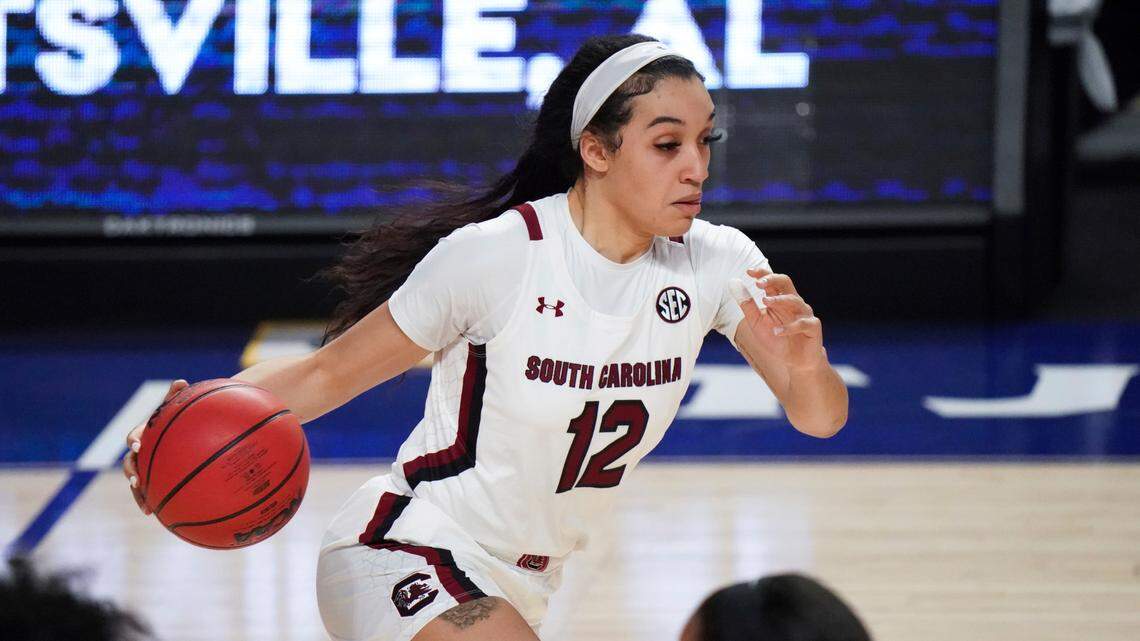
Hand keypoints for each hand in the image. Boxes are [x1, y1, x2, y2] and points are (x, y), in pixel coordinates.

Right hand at [121, 379, 187, 514]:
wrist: (184, 430)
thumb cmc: (181, 417)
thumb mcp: (179, 407)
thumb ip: (178, 397)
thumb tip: (181, 382)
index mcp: (144, 433)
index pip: (134, 436)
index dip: (134, 440)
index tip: (138, 445)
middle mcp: (142, 451)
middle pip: (130, 462)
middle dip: (131, 472)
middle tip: (136, 480)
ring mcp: (146, 465)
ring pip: (137, 480)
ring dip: (138, 493)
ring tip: (146, 506)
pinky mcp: (154, 478)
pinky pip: (151, 491)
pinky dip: (152, 501)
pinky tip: (159, 514)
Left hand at [737, 267, 825, 371]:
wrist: (795, 362)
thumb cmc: (776, 339)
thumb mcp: (756, 322)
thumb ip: (747, 304)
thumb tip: (733, 282)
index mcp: (780, 299)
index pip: (772, 280)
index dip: (762, 273)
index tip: (748, 271)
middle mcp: (793, 302)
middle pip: (786, 282)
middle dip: (772, 280)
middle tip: (758, 283)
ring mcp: (804, 314)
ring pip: (794, 301)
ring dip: (779, 300)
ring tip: (765, 302)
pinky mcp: (813, 327)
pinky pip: (802, 324)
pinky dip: (789, 328)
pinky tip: (776, 332)